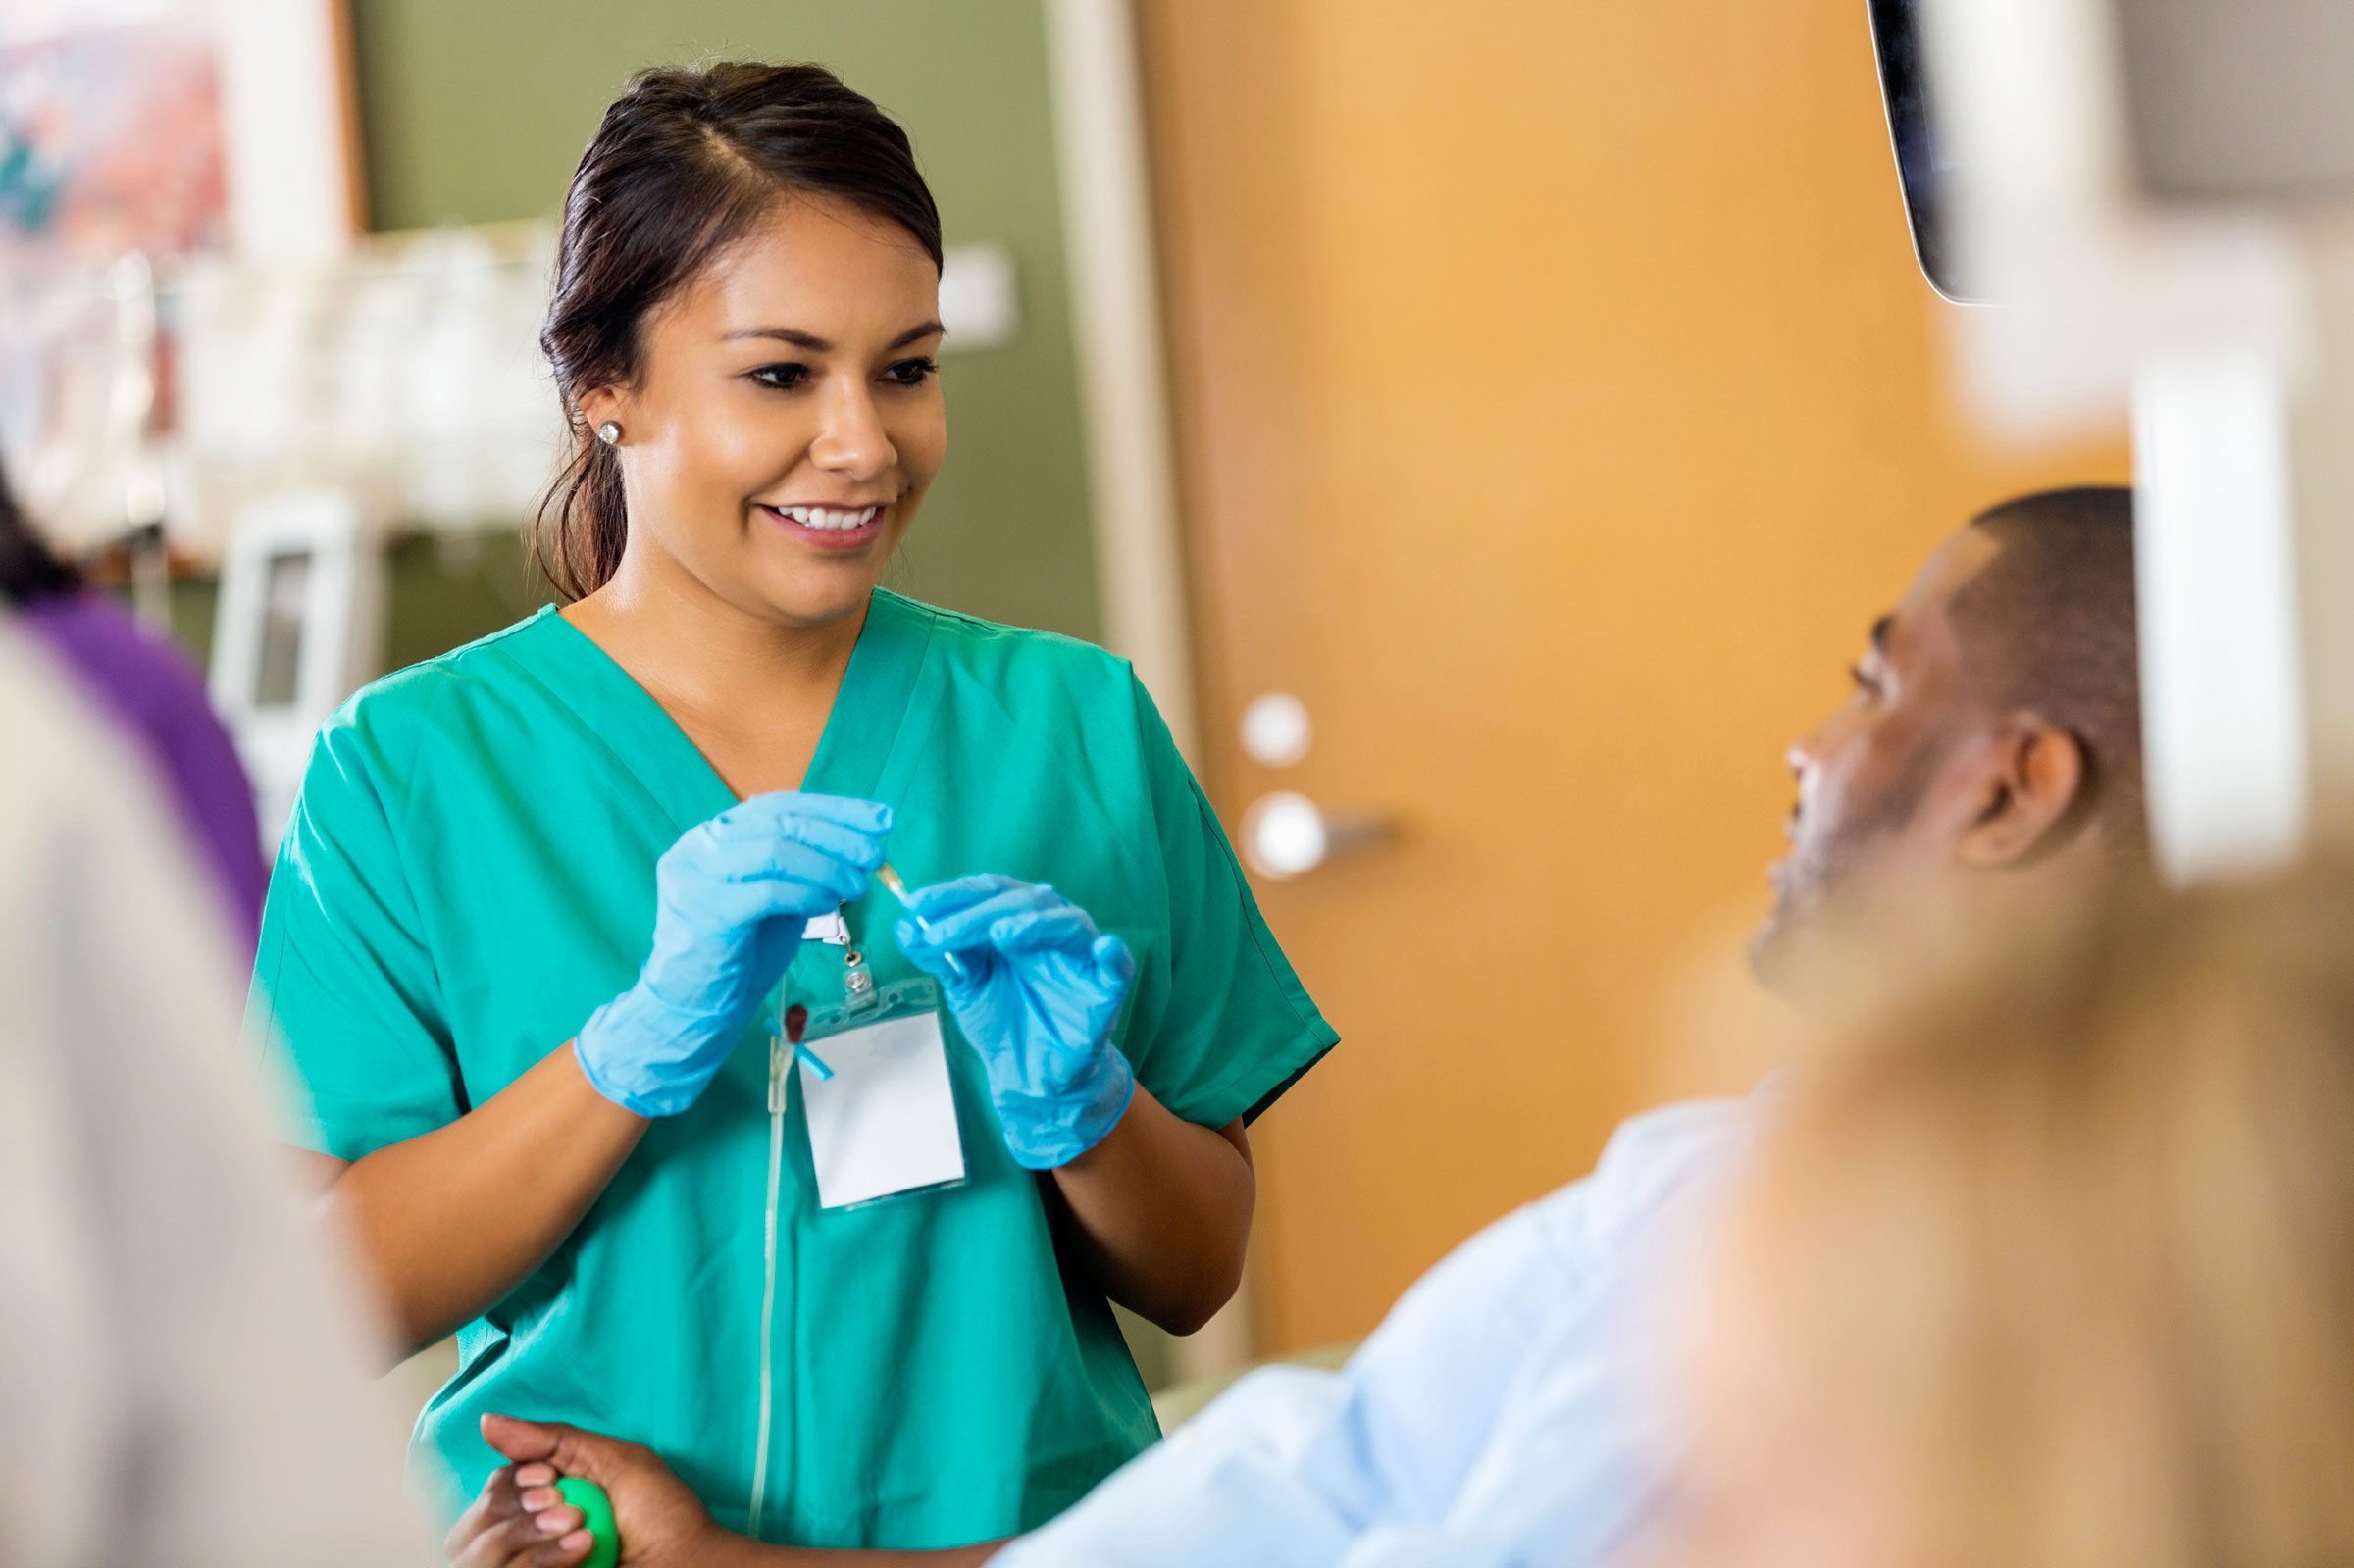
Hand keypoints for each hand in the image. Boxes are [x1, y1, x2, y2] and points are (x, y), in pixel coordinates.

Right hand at [444, 1413, 720, 1567]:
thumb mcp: (612, 1462)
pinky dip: (544, 1561)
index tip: (551, 1479)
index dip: (513, 1483)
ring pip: (482, 1556)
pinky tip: (584, 1557)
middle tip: (570, 1511)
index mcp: (542, 1504)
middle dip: (521, 1510)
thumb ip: (552, 1441)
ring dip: (535, 1540)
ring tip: (586, 1537)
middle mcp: (528, 1539)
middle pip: (474, 1525)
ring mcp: (528, 1564)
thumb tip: (488, 1422)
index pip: (492, 1491)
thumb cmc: (663, 1516)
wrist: (688, 1563)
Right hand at [576, 794, 889, 1116]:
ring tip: (858, 885)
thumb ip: (806, 867)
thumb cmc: (740, 951)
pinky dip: (807, 893)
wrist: (694, 1007)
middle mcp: (698, 847)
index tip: (880, 819)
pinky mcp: (705, 912)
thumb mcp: (778, 897)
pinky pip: (767, 892)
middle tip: (875, 853)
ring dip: (827, 865)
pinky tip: (831, 904)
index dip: (834, 810)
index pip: (779, 806)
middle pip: (778, 823)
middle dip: (837, 834)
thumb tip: (862, 847)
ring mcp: (696, 877)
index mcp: (714, 835)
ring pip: (774, 851)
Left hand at [896, 876, 1136, 1168]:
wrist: (1030, 1075)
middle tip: (940, 932)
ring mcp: (1080, 955)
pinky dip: (1113, 954)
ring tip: (1000, 934)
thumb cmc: (1003, 1021)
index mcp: (1016, 920)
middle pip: (1021, 902)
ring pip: (1066, 923)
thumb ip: (940, 955)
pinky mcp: (1106, 987)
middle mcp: (1050, 928)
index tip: (916, 904)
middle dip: (976, 914)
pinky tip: (1104, 948)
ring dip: (1033, 924)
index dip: (953, 895)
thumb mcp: (964, 987)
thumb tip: (905, 925)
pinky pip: (1117, 965)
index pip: (987, 893)